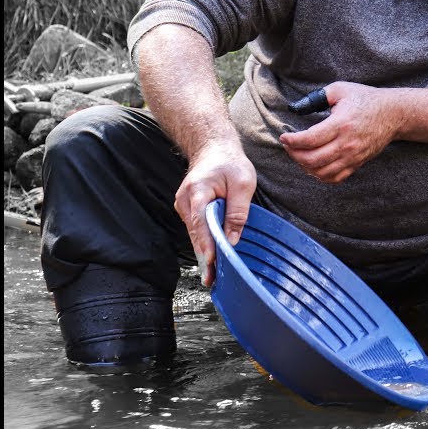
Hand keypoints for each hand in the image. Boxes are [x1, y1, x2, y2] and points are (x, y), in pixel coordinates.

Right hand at [174, 140, 256, 286]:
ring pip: (195, 234)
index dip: (206, 244)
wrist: (213, 148)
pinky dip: (205, 243)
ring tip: (213, 276)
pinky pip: (197, 230)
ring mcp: (184, 206)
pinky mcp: (189, 210)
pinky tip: (213, 258)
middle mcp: (185, 201)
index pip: (200, 223)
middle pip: (196, 234)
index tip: (211, 262)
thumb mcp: (243, 183)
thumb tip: (232, 239)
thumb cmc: (230, 163)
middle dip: (205, 257)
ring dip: (205, 252)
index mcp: (197, 191)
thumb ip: (237, 211)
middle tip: (212, 280)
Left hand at [279, 81, 403, 182]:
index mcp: (341, 124)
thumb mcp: (340, 89)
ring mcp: (353, 156)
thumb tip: (295, 107)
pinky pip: (335, 178)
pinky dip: (320, 175)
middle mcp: (347, 143)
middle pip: (312, 159)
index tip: (284, 137)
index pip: (309, 139)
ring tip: (299, 155)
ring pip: (321, 172)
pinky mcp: (357, 163)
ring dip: (305, 166)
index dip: (291, 141)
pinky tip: (314, 165)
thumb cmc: (365, 99)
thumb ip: (316, 97)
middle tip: (289, 145)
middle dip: (294, 154)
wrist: (394, 114)